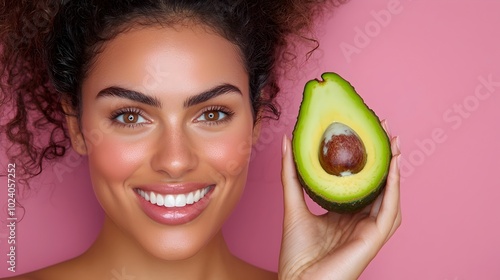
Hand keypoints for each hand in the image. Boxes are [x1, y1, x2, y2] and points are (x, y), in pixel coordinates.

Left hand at [278, 120, 400, 279]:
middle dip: (382, 156)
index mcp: (345, 213)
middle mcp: (361, 220)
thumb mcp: (293, 204)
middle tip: (382, 128)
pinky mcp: (374, 239)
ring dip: (394, 170)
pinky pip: (390, 211)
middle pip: (378, 184)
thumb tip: (289, 141)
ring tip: (392, 144)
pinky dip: (394, 190)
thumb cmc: (296, 253)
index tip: (363, 131)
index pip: (360, 181)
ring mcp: (369, 229)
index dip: (364, 157)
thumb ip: (291, 174)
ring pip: (390, 195)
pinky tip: (392, 170)